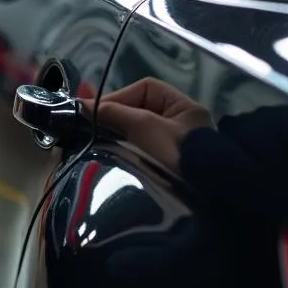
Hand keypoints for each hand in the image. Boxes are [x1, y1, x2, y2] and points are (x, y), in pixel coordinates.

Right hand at [81, 77, 213, 173]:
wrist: (205, 197)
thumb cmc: (177, 153)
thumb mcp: (145, 127)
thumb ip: (115, 113)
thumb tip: (82, 105)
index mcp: (184, 107)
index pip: (145, 90)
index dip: (118, 96)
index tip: (94, 109)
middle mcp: (182, 122)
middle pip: (140, 109)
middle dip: (116, 116)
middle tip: (91, 124)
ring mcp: (175, 144)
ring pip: (138, 130)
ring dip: (119, 133)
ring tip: (96, 137)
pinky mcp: (168, 164)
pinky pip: (142, 147)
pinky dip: (126, 147)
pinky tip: (111, 150)